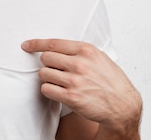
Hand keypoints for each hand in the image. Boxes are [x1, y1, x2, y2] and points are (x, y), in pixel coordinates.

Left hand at [21, 39, 141, 134]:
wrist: (123, 105)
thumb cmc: (112, 81)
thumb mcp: (100, 58)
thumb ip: (80, 51)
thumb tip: (57, 47)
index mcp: (86, 50)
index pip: (53, 43)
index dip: (36, 44)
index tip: (26, 45)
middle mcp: (80, 63)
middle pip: (45, 58)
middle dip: (47, 64)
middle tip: (55, 70)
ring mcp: (75, 80)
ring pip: (43, 74)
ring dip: (48, 78)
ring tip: (60, 82)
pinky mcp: (71, 97)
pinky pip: (46, 89)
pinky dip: (49, 90)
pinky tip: (59, 92)